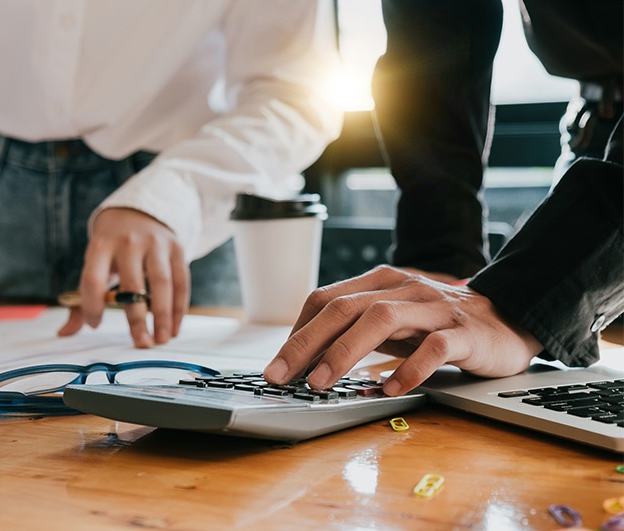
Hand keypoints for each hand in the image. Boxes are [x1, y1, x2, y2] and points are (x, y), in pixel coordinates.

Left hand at [58, 208, 189, 347]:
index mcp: (101, 246)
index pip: (93, 279)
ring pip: (161, 283)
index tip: (95, 325)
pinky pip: (181, 281)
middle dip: (137, 319)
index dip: (92, 306)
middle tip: (142, 344)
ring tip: (162, 339)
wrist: (139, 210)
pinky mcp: (176, 248)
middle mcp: (129, 243)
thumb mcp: (94, 262)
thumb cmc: (112, 246)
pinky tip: (175, 327)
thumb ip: (82, 298)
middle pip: (132, 285)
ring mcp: (155, 244)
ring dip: (163, 315)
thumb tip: (64, 333)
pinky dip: (179, 307)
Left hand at [262, 266, 542, 394]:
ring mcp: (434, 309)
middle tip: (282, 376)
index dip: (297, 331)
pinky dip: (410, 368)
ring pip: (382, 319)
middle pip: (345, 308)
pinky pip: (434, 348)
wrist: (505, 319)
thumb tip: (304, 358)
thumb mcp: (390, 321)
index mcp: (380, 282)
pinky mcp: (465, 334)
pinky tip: (391, 388)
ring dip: (345, 352)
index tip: (277, 365)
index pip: (326, 299)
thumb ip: (354, 330)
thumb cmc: (436, 324)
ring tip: (322, 382)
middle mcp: (403, 289)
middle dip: (307, 343)